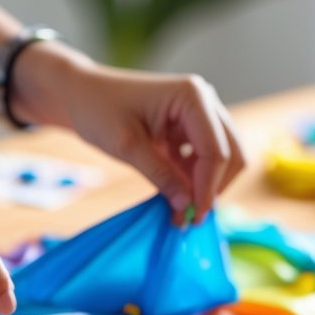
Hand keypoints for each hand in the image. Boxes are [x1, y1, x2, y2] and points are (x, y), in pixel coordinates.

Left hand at [15, 48, 245, 223]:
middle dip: (214, 189)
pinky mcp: (190, 131)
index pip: (216, 151)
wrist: (82, 94)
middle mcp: (204, 102)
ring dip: (206, 189)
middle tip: (191, 219)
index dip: (208, 188)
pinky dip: (194, 183)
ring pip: (223, 160)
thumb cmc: (98, 110)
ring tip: (181, 216)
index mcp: (192, 97)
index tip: (193, 217)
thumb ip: (160, 175)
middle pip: (231, 154)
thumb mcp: (127, 146)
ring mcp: (200, 116)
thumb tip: (187, 206)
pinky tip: (177, 203)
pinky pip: (204, 162)